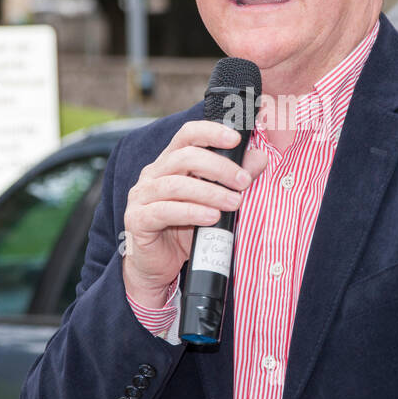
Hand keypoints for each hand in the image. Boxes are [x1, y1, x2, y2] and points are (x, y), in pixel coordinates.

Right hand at [122, 120, 267, 305]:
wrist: (157, 266)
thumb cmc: (185, 230)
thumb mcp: (214, 203)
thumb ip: (234, 179)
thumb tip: (260, 158)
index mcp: (170, 162)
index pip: (187, 135)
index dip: (211, 132)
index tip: (236, 139)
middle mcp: (153, 174)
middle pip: (184, 157)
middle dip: (219, 167)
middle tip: (243, 182)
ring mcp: (142, 196)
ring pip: (175, 185)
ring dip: (210, 192)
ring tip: (234, 203)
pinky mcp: (137, 220)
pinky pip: (164, 211)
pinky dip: (191, 212)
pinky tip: (212, 217)